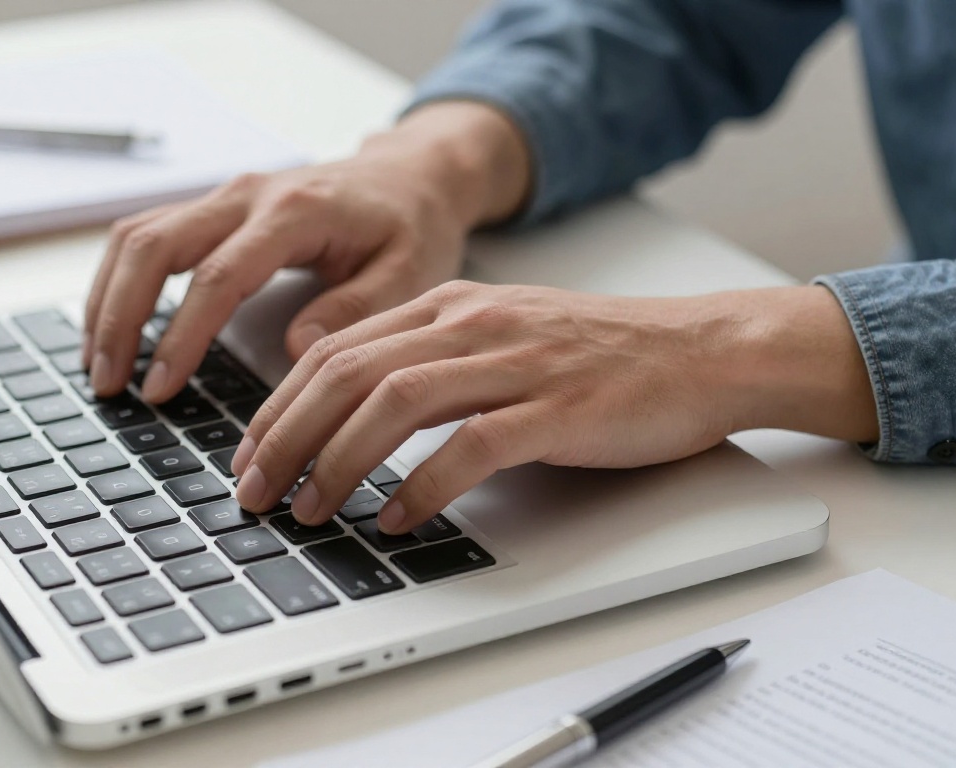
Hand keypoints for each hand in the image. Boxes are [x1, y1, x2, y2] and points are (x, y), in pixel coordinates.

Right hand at [82, 101, 530, 400]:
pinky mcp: (215, 208)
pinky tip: (112, 328)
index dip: (181, 336)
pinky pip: (148, 235)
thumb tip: (295, 349)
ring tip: (99, 366)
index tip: (159, 388)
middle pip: (154, 246)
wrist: (412, 177)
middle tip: (108, 384)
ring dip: (106, 299)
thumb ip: (354, 309)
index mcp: (296, 212)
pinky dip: (119, 282)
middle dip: (119, 316)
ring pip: (138, 235)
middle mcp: (248, 194)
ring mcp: (226, 196)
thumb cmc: (412, 227)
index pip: (218, 276)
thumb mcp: (408, 272)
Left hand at [230, 281, 876, 532]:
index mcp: (449, 306)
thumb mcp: (501, 336)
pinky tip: (396, 520)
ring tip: (310, 509)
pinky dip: (422, 487)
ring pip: (394, 403)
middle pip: (347, 373)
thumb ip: (432, 360)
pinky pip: (470, 446)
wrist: (706, 349)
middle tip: (256, 492)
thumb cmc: (602, 355)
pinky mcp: (557, 408)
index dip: (278, 404)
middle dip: (285, 436)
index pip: (336, 349)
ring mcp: (514, 363)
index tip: (250, 453)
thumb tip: (355, 417)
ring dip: (337, 461)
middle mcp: (471, 324)